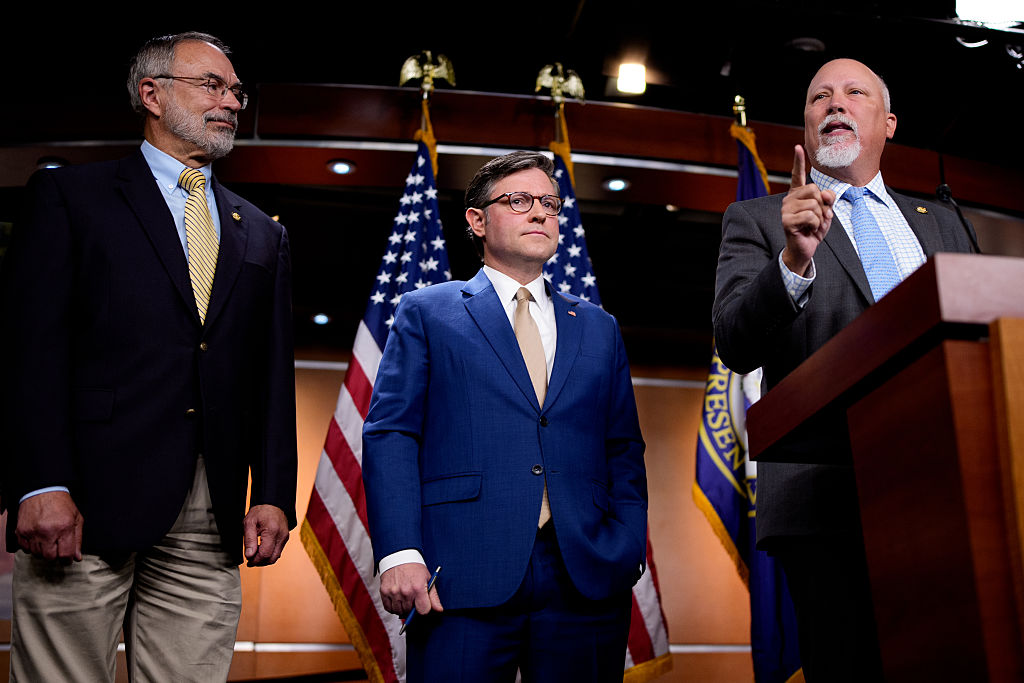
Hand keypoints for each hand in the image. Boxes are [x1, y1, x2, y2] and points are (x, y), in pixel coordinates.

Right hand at [16, 491, 82, 560]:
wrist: (42, 491)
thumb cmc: (62, 504)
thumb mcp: (76, 519)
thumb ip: (78, 539)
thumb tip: (76, 557)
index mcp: (64, 528)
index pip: (65, 554)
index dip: (68, 559)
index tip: (67, 557)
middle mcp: (47, 531)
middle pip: (50, 557)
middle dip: (55, 555)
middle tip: (57, 547)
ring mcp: (32, 532)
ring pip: (37, 554)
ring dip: (43, 551)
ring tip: (48, 540)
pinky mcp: (21, 531)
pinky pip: (25, 549)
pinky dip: (32, 547)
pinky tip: (38, 538)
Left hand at [242, 504, 289, 565]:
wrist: (273, 504)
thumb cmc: (260, 512)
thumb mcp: (249, 523)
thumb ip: (249, 539)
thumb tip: (249, 555)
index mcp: (272, 531)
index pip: (265, 553)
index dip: (255, 560)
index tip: (248, 560)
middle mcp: (281, 536)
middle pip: (272, 558)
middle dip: (260, 562)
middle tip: (250, 560)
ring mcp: (285, 538)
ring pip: (275, 557)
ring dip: (264, 560)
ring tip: (255, 555)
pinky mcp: (285, 539)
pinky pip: (277, 552)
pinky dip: (269, 555)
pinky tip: (262, 550)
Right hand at [380, 562, 442, 616]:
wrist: (399, 557)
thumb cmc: (414, 567)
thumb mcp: (427, 579)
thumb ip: (434, 596)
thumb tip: (439, 610)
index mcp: (418, 588)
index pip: (423, 610)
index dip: (424, 608)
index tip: (423, 604)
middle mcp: (405, 591)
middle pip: (410, 612)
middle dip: (413, 607)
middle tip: (413, 598)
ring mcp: (394, 592)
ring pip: (399, 611)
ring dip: (403, 608)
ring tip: (405, 598)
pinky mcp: (384, 592)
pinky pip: (389, 608)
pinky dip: (393, 607)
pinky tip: (397, 599)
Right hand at [780, 145, 834, 275]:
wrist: (804, 248)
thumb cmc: (814, 228)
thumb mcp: (826, 211)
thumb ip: (828, 199)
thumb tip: (824, 193)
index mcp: (798, 194)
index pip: (797, 175)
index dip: (798, 161)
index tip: (798, 147)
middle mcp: (789, 199)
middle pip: (814, 189)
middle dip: (823, 205)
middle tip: (818, 217)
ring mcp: (786, 209)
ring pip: (814, 204)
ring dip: (820, 217)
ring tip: (813, 225)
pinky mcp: (786, 220)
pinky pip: (810, 216)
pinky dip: (816, 225)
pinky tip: (809, 230)